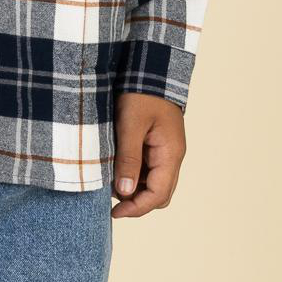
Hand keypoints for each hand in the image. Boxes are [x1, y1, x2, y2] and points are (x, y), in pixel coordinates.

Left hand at [110, 91, 185, 216]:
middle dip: (136, 202)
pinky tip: (115, 168)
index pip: (158, 195)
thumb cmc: (141, 92)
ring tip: (109, 182)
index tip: (114, 213)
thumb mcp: (130, 124)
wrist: (150, 68)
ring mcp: (165, 151)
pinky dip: (133, 175)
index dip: (137, 209)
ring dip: (133, 188)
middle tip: (110, 202)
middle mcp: (172, 156)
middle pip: (159, 194)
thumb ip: (128, 159)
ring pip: (153, 183)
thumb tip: (124, 192)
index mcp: (171, 154)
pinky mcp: (156, 145)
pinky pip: (148, 169)